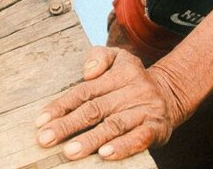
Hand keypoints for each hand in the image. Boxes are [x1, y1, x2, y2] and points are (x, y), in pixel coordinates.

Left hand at [35, 47, 187, 160]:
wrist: (171, 95)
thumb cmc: (134, 80)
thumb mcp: (120, 58)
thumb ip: (99, 57)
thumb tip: (86, 72)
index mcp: (120, 73)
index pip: (85, 90)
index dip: (62, 105)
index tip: (41, 121)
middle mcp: (133, 90)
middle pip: (95, 109)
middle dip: (68, 125)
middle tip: (45, 139)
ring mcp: (145, 110)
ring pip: (114, 125)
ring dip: (90, 140)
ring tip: (69, 152)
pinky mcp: (157, 128)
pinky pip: (139, 138)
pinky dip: (122, 147)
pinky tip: (105, 154)